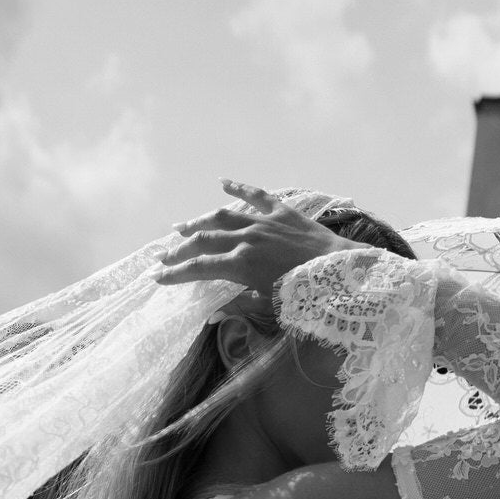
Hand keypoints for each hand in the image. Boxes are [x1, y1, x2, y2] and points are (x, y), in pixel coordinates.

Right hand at [155, 181, 346, 315]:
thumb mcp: (270, 308)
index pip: (199, 268)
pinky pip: (256, 195)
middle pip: (204, 240)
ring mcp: (264, 222)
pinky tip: (223, 182)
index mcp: (241, 265)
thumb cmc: (307, 296)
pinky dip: (238, 187)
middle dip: (180, 248)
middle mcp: (247, 239)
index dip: (176, 273)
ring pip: (223, 216)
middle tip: (163, 255)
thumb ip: (239, 307)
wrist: (341, 270)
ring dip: (199, 221)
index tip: (158, 277)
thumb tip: (211, 316)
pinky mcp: (283, 211)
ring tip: (181, 227)